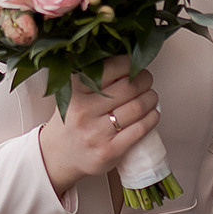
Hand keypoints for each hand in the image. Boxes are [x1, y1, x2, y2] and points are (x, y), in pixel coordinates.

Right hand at [39, 56, 158, 195]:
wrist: (60, 155)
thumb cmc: (72, 120)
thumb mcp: (73, 93)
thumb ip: (93, 77)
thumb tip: (129, 58)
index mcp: (75, 90)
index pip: (112, 67)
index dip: (131, 63)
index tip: (136, 65)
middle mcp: (83, 110)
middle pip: (129, 87)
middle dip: (145, 80)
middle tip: (147, 81)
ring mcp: (96, 132)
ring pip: (137, 107)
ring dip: (151, 99)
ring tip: (151, 97)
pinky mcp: (109, 150)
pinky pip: (140, 129)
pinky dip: (152, 118)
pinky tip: (152, 114)